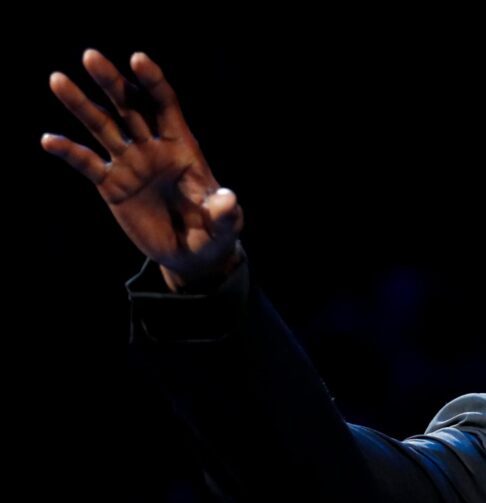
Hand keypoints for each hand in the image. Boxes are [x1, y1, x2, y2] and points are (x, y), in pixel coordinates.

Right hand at [42, 50, 242, 288]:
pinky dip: (68, 152)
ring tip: (57, 79)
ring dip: (80, 104)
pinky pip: (87, 164)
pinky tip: (48, 140)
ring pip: (102, 126)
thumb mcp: (224, 226)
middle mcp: (152, 147)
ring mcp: (129, 163)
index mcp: (182, 147)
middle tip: (91, 56)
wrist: (191, 256)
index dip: (152, 82)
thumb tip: (229, 201)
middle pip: (129, 106)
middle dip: (112, 82)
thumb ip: (226, 212)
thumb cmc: (213, 234)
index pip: (165, 105)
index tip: (137, 59)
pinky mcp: (111, 185)